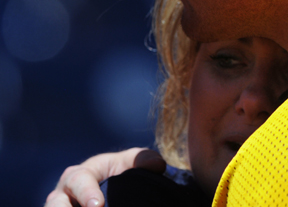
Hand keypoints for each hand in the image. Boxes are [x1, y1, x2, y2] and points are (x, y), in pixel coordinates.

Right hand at [44, 148, 165, 206]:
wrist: (117, 189)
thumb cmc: (124, 171)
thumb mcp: (134, 162)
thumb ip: (144, 160)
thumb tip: (157, 166)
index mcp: (80, 173)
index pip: (78, 180)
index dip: (86, 193)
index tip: (97, 205)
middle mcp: (63, 193)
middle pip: (55, 204)